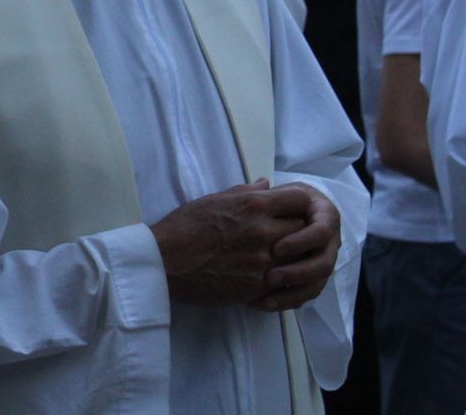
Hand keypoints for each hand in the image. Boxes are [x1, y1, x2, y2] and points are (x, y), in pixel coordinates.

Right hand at [151, 178, 315, 306]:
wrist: (165, 262)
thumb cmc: (184, 227)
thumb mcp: (213, 200)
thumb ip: (245, 192)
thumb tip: (266, 184)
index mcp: (253, 205)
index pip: (299, 200)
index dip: (299, 205)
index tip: (291, 210)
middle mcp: (264, 231)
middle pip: (305, 229)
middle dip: (299, 231)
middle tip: (287, 234)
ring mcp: (264, 261)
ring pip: (300, 258)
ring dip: (293, 257)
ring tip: (280, 257)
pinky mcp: (259, 286)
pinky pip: (285, 281)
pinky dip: (281, 277)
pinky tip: (268, 275)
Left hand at [252, 183, 340, 312]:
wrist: (278, 212)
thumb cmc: (273, 198)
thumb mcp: (272, 192)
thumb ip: (266, 192)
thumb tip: (262, 184)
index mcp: (323, 215)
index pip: (320, 230)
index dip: (301, 241)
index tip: (276, 249)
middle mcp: (330, 239)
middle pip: (323, 262)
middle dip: (297, 271)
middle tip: (269, 277)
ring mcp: (324, 259)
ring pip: (317, 283)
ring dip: (292, 291)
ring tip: (264, 295)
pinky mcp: (313, 277)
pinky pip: (306, 294)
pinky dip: (286, 301)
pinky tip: (262, 304)